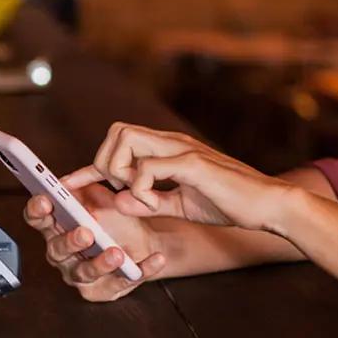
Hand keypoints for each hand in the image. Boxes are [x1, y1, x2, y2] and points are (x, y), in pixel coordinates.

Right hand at [24, 183, 165, 301]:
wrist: (146, 239)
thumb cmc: (116, 217)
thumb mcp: (100, 196)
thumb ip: (83, 188)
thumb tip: (67, 182)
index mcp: (56, 226)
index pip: (37, 219)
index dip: (37, 211)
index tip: (45, 201)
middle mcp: (62, 254)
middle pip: (57, 250)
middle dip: (70, 241)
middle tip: (86, 233)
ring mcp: (80, 274)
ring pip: (84, 272)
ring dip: (100, 263)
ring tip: (117, 253)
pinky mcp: (103, 290)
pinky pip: (120, 283)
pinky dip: (139, 271)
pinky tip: (154, 259)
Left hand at [67, 123, 293, 231]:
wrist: (268, 206)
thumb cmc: (228, 203)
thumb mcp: (179, 205)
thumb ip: (149, 202)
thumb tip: (118, 201)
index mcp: (166, 150)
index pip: (119, 144)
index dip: (90, 166)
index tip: (70, 185)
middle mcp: (171, 142)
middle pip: (116, 131)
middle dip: (105, 163)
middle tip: (121, 190)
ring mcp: (181, 149)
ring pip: (126, 138)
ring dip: (120, 170)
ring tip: (137, 195)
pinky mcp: (193, 163)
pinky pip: (149, 166)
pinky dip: (140, 186)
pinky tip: (150, 201)